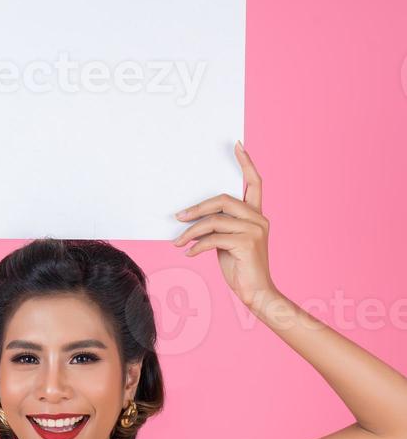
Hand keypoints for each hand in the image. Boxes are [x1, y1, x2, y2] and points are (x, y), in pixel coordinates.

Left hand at [172, 142, 275, 306]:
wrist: (257, 293)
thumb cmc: (241, 268)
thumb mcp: (228, 244)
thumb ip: (220, 227)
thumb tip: (193, 220)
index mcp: (257, 215)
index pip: (255, 183)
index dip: (246, 163)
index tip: (238, 145)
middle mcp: (259, 219)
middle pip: (224, 200)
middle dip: (197, 207)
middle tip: (178, 216)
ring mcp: (255, 230)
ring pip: (215, 220)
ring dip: (191, 230)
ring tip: (178, 241)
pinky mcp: (246, 243)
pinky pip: (214, 238)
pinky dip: (197, 246)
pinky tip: (188, 253)